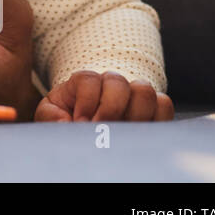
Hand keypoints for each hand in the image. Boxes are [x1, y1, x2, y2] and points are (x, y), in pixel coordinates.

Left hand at [34, 70, 173, 121]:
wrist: (86, 124)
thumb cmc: (66, 117)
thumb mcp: (51, 114)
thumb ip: (50, 115)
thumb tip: (65, 122)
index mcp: (84, 82)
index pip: (89, 79)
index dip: (87, 101)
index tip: (81, 123)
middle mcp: (111, 84)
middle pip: (118, 82)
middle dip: (110, 108)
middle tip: (102, 130)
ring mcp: (133, 95)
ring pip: (145, 91)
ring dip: (134, 114)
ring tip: (122, 134)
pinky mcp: (153, 110)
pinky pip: (164, 106)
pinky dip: (156, 119)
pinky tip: (138, 136)